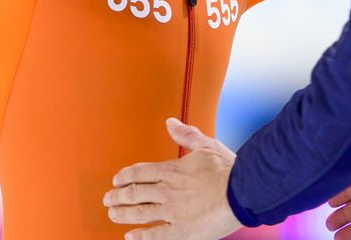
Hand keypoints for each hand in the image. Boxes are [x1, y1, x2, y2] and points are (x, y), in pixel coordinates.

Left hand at [104, 118, 241, 239]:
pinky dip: (140, 236)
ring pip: (138, 213)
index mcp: (172, 170)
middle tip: (108, 199)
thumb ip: (187, 135)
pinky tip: (130, 237)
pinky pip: (154, 235)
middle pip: (133, 193)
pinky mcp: (180, 230)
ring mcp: (171, 211)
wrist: (243, 192)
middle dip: (117, 196)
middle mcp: (167, 190)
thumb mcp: (207, 146)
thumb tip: (171, 123)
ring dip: (122, 213)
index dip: (125, 176)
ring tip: (113, 214)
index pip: (139, 172)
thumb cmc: (229, 170)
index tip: (116, 180)